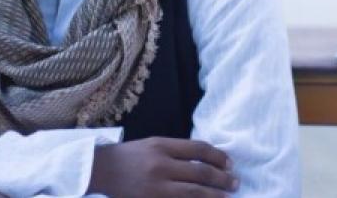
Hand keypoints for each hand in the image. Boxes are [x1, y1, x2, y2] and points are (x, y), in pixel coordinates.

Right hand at [88, 137, 237, 197]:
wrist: (101, 170)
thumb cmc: (132, 156)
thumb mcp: (155, 144)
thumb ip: (180, 150)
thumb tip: (210, 159)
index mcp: (162, 146)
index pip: (199, 150)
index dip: (219, 157)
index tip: (230, 164)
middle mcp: (160, 166)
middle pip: (200, 173)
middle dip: (222, 179)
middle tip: (235, 183)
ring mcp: (155, 187)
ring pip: (193, 193)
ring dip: (214, 196)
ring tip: (226, 197)